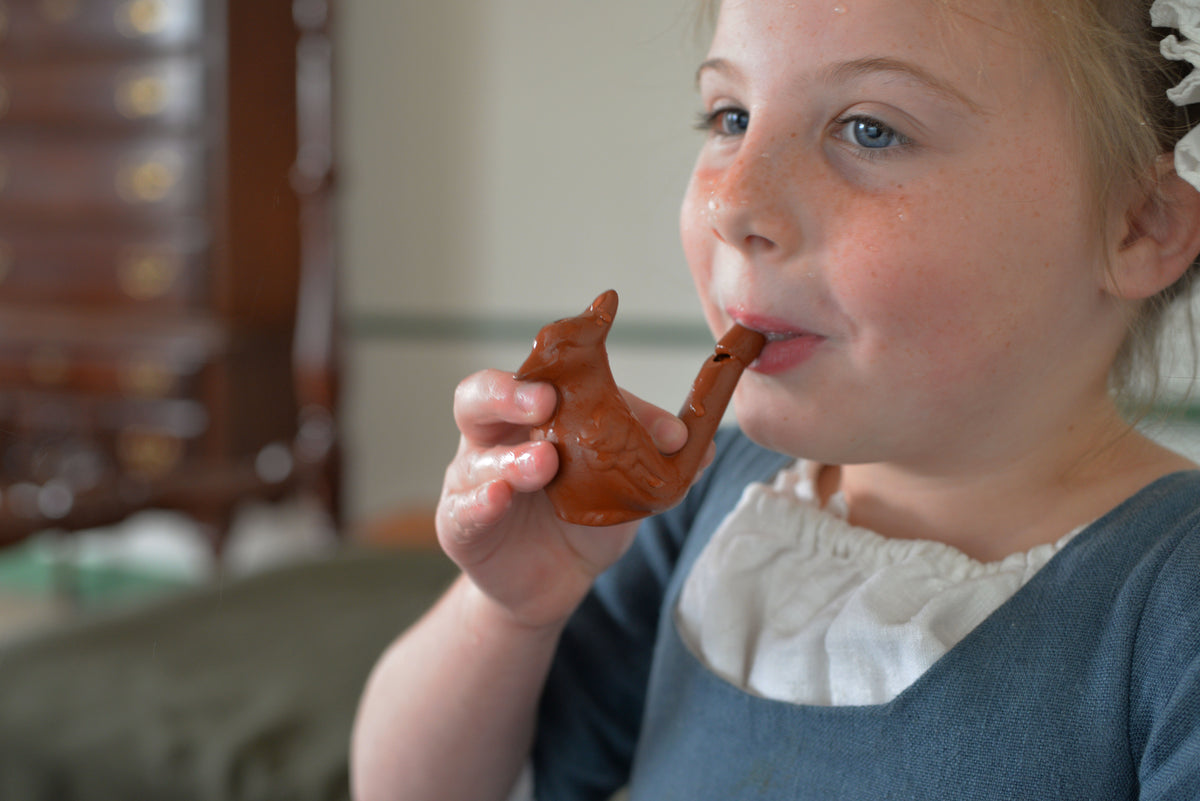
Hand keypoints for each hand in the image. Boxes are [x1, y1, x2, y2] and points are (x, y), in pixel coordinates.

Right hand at [437, 368, 685, 630]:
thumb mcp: (624, 477)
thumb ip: (653, 453)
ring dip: (512, 458)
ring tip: (545, 461)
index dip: (563, 345)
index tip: (601, 317)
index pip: (541, 368)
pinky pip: (463, 510)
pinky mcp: (462, 526)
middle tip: (547, 399)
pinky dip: (482, 501)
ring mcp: (471, 480)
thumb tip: (701, 443)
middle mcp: (494, 436)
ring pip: (477, 458)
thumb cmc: (585, 511)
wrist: (556, 580)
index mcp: (532, 411)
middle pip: (479, 396)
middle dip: (510, 392)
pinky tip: (501, 497)